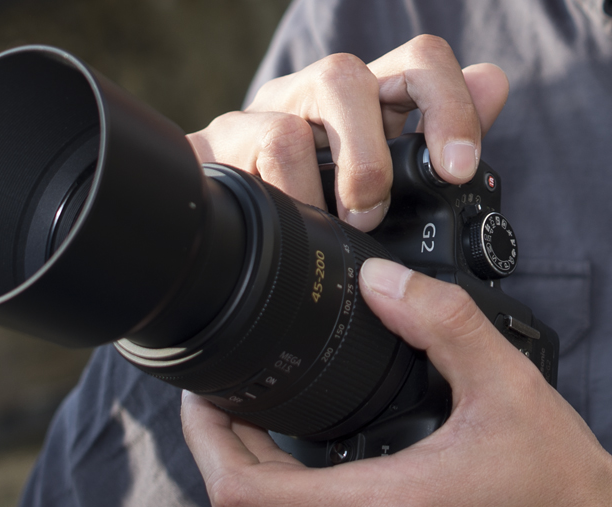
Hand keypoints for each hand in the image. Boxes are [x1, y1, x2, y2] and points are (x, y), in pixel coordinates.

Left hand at [181, 258, 611, 506]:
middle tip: (226, 396)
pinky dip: (279, 497)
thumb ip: (443, 322)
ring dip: (248, 476)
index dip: (205, 439)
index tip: (207, 394)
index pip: (243, 491)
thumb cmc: (554, 483)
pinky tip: (295, 456)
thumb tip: (379, 282)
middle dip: (220, 449)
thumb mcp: (505, 386)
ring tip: (253, 421)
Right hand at [186, 35, 508, 230]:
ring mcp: (265, 112)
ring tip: (338, 226)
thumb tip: (493, 80)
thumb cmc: (316, 205)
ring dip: (336, 175)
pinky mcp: (223, 139)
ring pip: (304, 110)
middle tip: (373, 214)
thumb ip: (437, 138)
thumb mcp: (388, 182)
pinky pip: (268, 145)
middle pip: (348, 75)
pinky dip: (294, 194)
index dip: (448, 104)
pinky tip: (296, 223)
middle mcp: (313, 95)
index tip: (457, 169)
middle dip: (372, 154)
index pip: (417, 61)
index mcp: (365, 102)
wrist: (236, 236)